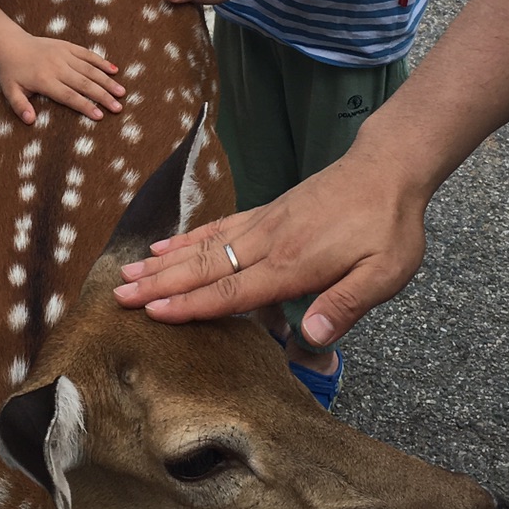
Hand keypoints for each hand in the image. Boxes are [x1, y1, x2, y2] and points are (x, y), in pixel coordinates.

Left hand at [0, 33, 124, 125]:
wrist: (11, 44)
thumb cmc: (12, 72)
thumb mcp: (10, 91)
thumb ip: (20, 106)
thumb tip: (30, 120)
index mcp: (45, 80)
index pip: (69, 96)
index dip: (85, 106)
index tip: (99, 116)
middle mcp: (57, 67)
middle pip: (84, 84)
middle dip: (103, 96)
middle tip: (118, 108)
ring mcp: (64, 55)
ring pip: (90, 69)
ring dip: (107, 81)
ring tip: (121, 92)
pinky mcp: (68, 46)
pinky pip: (88, 54)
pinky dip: (101, 62)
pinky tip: (114, 70)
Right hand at [111, 139, 428, 343]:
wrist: (387, 169)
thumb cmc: (389, 226)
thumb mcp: (385, 273)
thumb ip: (346, 305)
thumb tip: (311, 339)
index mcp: (293, 264)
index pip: (232, 290)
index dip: (191, 304)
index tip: (152, 313)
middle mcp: (268, 242)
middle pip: (205, 266)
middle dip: (160, 283)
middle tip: (119, 295)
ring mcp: (264, 223)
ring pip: (204, 244)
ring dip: (164, 261)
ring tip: (129, 271)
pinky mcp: (267, 211)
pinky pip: (218, 225)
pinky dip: (188, 236)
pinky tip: (167, 244)